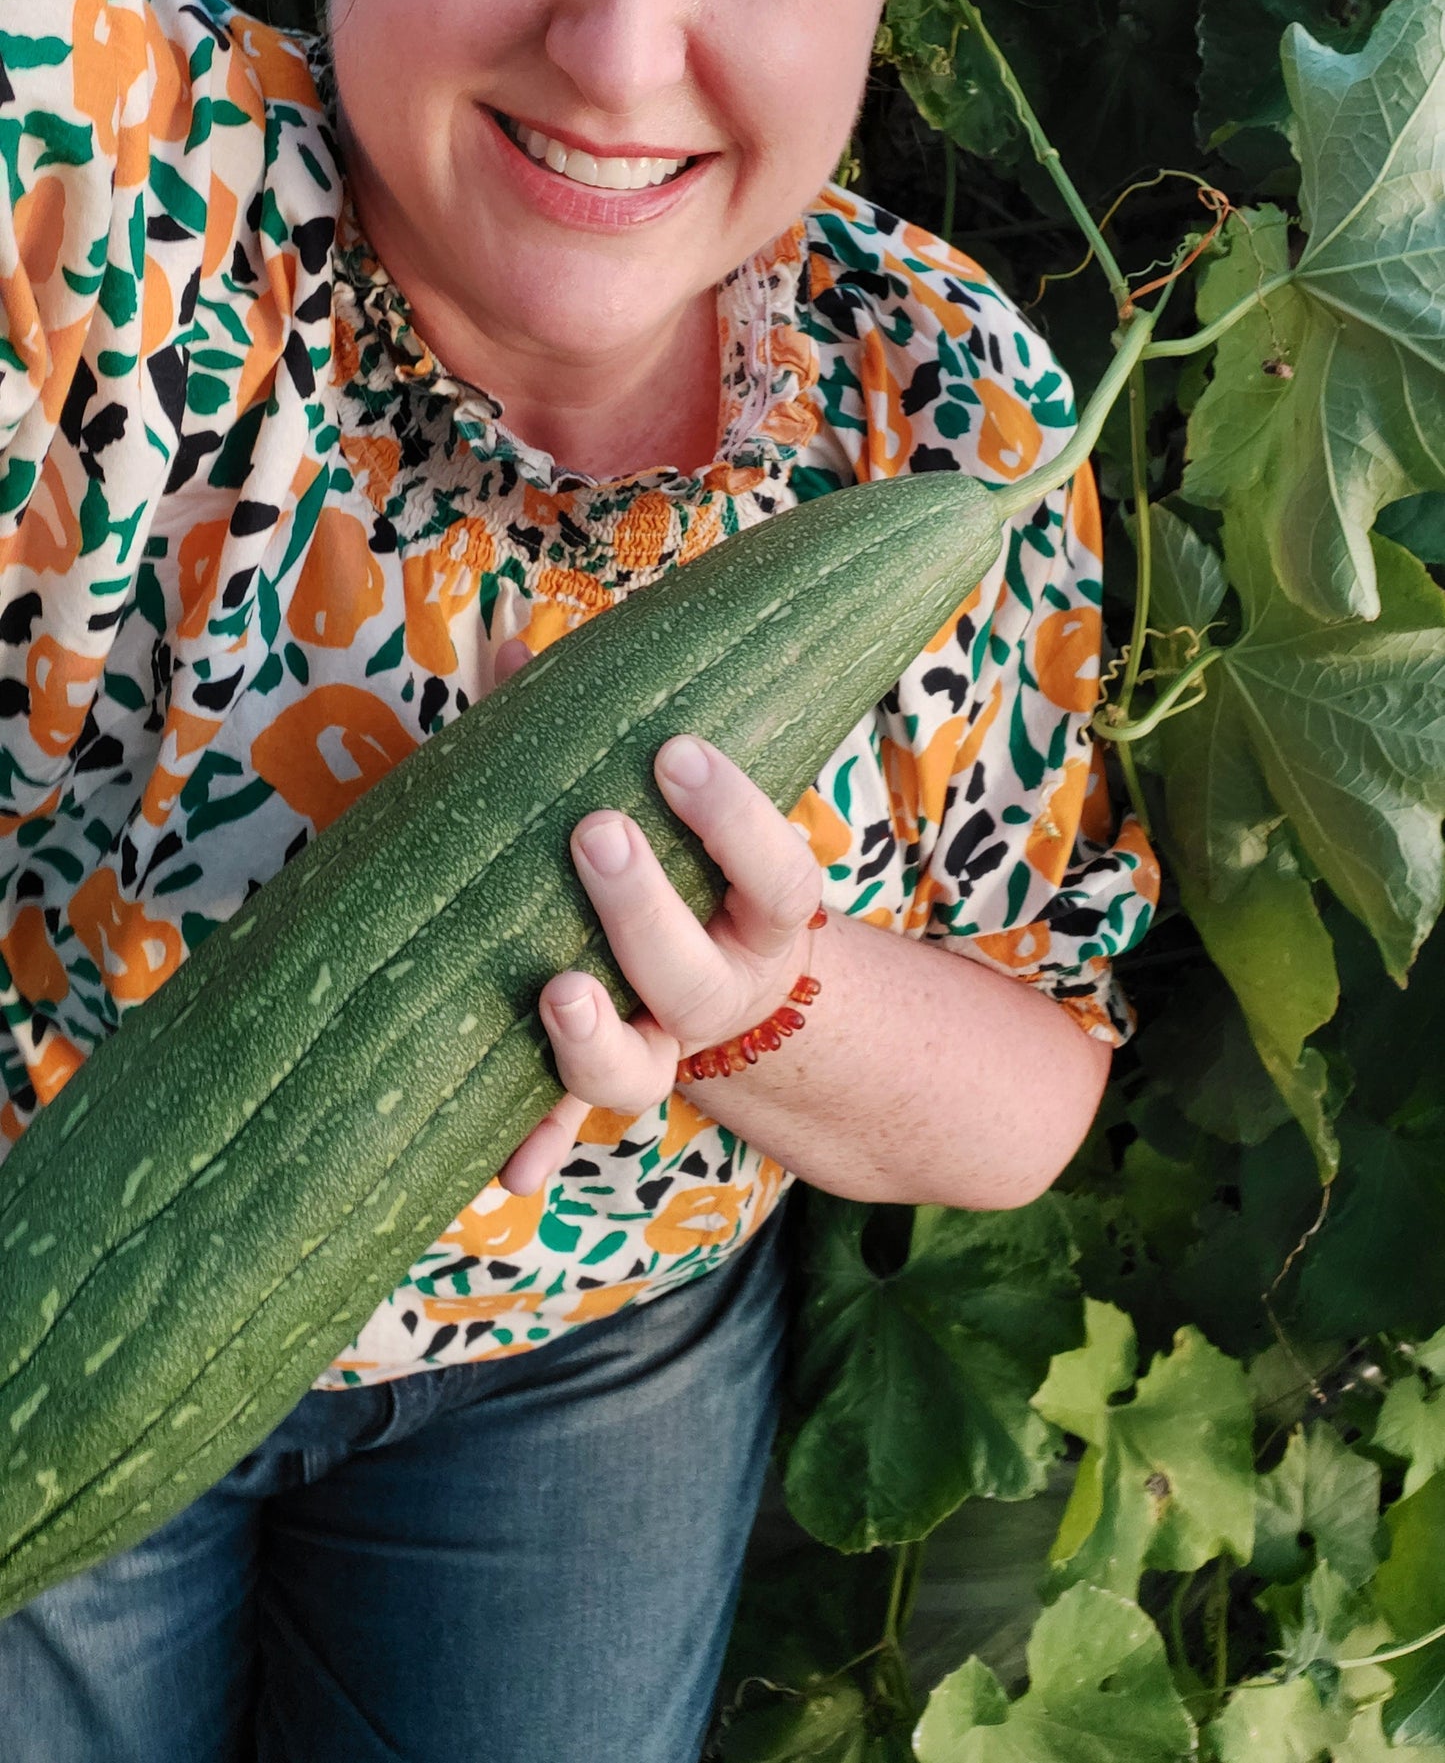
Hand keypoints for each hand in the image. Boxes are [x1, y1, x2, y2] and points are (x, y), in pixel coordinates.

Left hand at [496, 724, 823, 1193]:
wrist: (730, 977)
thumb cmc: (679, 853)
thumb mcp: (660, 797)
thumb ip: (584, 724)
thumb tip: (510, 642)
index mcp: (758, 914)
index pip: (776, 873)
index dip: (734, 817)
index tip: (674, 751)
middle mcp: (719, 989)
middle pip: (690, 974)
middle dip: (642, 908)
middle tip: (593, 829)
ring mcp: (660, 1047)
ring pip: (636, 1071)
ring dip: (590, 1041)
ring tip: (555, 990)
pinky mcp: (599, 1085)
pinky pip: (567, 1126)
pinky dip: (535, 1144)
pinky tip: (508, 1172)